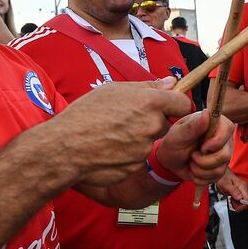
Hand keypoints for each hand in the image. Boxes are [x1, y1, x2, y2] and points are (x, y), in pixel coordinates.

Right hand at [38, 79, 190, 186]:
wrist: (64, 148)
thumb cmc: (85, 114)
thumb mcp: (112, 90)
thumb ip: (146, 86)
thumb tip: (172, 82)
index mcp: (149, 102)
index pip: (182, 103)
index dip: (176, 104)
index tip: (168, 105)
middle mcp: (151, 125)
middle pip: (165, 123)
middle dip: (152, 121)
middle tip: (126, 120)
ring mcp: (145, 148)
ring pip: (150, 141)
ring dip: (138, 138)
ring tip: (112, 134)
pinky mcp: (136, 166)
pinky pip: (138, 158)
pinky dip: (128, 154)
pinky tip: (109, 149)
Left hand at [156, 110, 234, 186]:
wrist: (170, 160)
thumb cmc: (173, 142)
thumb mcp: (178, 134)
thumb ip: (192, 126)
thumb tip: (206, 114)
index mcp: (213, 123)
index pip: (228, 128)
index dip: (217, 142)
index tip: (202, 147)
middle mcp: (222, 138)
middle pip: (225, 155)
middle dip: (204, 161)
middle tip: (192, 156)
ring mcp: (222, 153)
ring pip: (220, 169)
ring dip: (200, 170)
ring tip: (191, 162)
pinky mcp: (219, 167)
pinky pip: (215, 178)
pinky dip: (200, 177)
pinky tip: (194, 170)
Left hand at [216, 171, 247, 211]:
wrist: (223, 176)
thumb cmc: (224, 179)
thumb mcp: (226, 185)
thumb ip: (233, 191)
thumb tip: (239, 198)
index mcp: (243, 186)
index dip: (242, 205)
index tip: (236, 207)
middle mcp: (246, 188)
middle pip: (247, 201)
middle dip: (239, 205)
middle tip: (231, 201)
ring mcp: (246, 190)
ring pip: (245, 202)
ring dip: (237, 204)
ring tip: (231, 199)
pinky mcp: (244, 192)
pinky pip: (243, 201)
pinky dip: (237, 202)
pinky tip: (233, 199)